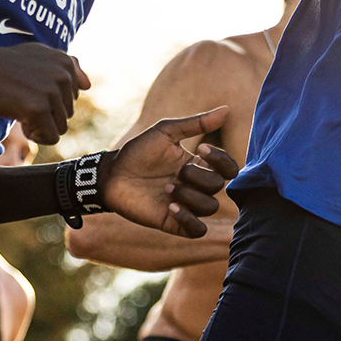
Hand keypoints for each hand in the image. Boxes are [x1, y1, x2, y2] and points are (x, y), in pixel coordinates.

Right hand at [0, 42, 90, 144]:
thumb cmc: (1, 65)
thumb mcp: (36, 55)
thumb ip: (65, 66)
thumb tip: (88, 85)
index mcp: (64, 62)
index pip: (70, 100)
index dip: (48, 102)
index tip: (28, 91)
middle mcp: (63, 75)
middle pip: (66, 115)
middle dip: (44, 115)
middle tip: (20, 100)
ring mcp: (51, 92)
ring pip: (59, 127)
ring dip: (39, 126)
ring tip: (18, 108)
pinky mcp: (39, 108)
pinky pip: (49, 137)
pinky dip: (35, 135)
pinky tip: (19, 120)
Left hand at [99, 107, 240, 236]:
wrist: (112, 174)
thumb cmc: (138, 151)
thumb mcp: (165, 132)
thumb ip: (196, 123)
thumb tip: (226, 109)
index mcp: (198, 165)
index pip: (229, 168)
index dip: (221, 160)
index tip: (201, 149)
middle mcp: (195, 186)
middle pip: (218, 186)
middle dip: (198, 177)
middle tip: (175, 173)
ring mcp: (186, 206)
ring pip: (210, 207)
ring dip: (191, 197)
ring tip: (167, 189)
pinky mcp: (174, 223)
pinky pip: (198, 230)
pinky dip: (190, 220)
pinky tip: (171, 207)